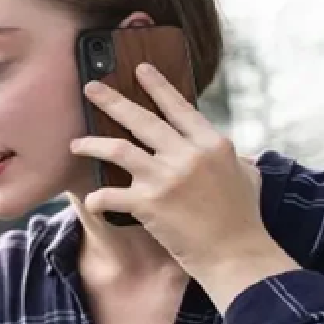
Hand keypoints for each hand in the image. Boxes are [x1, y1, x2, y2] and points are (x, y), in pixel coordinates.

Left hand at [72, 64, 291, 297]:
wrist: (236, 254)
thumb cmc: (244, 218)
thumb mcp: (248, 175)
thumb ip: (234, 157)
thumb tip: (232, 152)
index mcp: (212, 144)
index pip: (179, 108)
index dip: (157, 87)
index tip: (139, 69)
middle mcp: (188, 155)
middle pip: (142, 120)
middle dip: (112, 101)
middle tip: (90, 87)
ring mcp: (166, 178)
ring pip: (118, 149)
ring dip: (92, 144)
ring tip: (75, 143)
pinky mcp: (148, 204)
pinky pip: (110, 195)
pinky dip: (97, 197)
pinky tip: (90, 199)